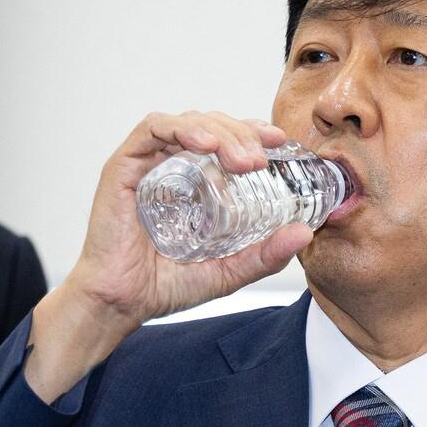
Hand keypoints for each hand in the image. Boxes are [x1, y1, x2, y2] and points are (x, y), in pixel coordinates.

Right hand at [25, 112, 314, 400]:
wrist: (121, 304)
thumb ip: (265, 255)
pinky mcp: (123, 167)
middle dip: (241, 133)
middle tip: (262, 158)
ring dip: (219, 132)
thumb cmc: (163, 286)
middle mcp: (170, 167)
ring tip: (243, 159)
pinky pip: (152, 130)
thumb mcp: (228, 271)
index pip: (226, 140)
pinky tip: (206, 145)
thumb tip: (305, 233)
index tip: (278, 141)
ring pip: (187, 122)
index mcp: (193, 182)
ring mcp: (145, 164)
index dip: (252, 132)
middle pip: (211, 125)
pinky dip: (182, 129)